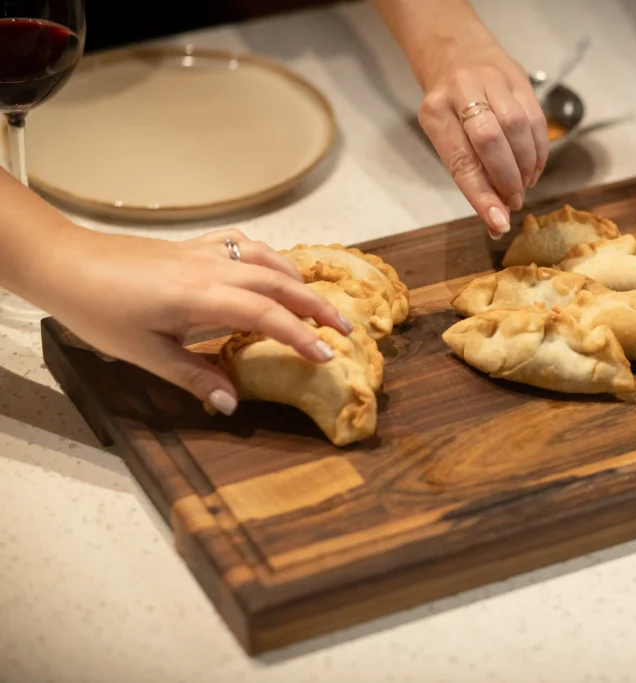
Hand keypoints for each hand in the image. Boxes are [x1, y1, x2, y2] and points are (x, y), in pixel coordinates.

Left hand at [36, 228, 352, 415]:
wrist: (66, 264)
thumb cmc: (99, 309)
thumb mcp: (145, 354)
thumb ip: (194, 377)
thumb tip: (232, 405)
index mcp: (201, 296)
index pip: (266, 314)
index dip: (300, 336)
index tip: (326, 356)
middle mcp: (210, 269)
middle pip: (279, 282)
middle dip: (316, 306)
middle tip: (345, 330)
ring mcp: (203, 253)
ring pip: (266, 260)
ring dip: (298, 280)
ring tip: (319, 302)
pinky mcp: (193, 247)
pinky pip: (242, 245)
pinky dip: (268, 256)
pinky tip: (274, 268)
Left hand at [417, 39, 548, 238]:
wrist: (455, 50)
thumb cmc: (448, 105)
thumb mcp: (445, 135)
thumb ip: (470, 175)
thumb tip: (497, 222)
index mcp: (435, 112)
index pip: (461, 161)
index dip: (482, 195)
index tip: (499, 223)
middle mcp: (461, 91)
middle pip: (491, 140)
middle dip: (507, 179)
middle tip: (514, 201)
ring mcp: (492, 80)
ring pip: (518, 127)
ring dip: (526, 165)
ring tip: (525, 184)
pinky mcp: (517, 77)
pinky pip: (535, 118)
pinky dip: (539, 149)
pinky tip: (535, 166)